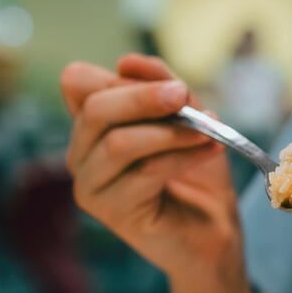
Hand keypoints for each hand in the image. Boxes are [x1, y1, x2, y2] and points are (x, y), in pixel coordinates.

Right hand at [60, 54, 237, 275]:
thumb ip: (161, 87)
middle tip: (184, 94)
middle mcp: (79, 154)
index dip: (120, 78)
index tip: (171, 86)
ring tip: (208, 130)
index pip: (77, 83)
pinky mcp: (112, 212)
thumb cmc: (197, 174)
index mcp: (89, 126)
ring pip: (119, 143)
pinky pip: (145, 172)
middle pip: (95, 110)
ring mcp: (90, 186)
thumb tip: (128, 61)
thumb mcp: (185, 118)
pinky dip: (182, 156)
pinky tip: (211, 149)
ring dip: (170, 132)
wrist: (213, 231)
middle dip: (144, 98)